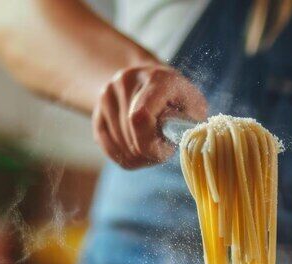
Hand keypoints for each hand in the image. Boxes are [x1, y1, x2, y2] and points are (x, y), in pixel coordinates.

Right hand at [92, 64, 207, 168]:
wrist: (152, 84)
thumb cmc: (179, 100)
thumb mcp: (194, 107)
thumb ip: (186, 124)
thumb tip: (172, 139)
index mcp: (156, 78)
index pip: (140, 117)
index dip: (149, 144)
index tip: (162, 153)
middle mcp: (126, 81)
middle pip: (128, 133)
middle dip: (145, 152)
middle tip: (159, 151)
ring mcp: (108, 93)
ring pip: (117, 142)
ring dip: (135, 156)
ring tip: (149, 149)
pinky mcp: (97, 109)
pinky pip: (105, 144)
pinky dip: (120, 155)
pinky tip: (135, 151)